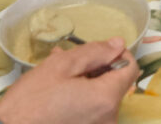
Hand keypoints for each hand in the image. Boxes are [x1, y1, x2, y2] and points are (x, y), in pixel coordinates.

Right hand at [0, 37, 136, 123]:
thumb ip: (94, 52)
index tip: (98, 50)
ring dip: (84, 82)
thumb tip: (118, 45)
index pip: (130, 69)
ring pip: (101, 96)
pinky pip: (92, 110)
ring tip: (57, 75)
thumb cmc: (30, 101)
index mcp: (106, 99)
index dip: (117, 54)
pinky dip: (81, 98)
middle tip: (67, 60)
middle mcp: (109, 118)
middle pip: (115, 83)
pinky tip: (58, 92)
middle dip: (95, 68)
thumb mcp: (61, 66)